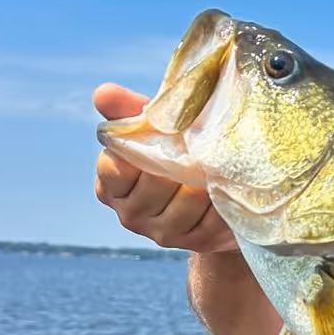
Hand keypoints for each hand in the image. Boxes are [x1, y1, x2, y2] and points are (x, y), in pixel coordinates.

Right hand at [93, 82, 237, 252]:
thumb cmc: (175, 154)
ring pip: (188, 200)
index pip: (114, 170)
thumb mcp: (153, 130)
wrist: (212, 198)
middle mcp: (132, 215)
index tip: (159, 134)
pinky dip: (225, 196)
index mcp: (112, 187)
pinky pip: (215, 215)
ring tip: (217, 159)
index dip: (137, 151)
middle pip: (155, 183)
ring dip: (206, 177)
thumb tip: (103, 93)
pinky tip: (230, 183)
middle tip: (199, 140)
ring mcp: (165, 233)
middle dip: (179, 159)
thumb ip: (128, 112)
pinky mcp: (199, 242)